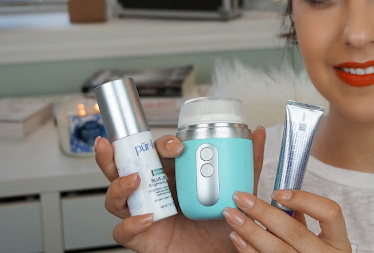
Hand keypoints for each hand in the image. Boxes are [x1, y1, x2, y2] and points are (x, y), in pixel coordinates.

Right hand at [94, 127, 265, 252]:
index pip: (158, 152)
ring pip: (116, 195)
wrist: (225, 252)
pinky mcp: (143, 237)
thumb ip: (249, 163)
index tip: (178, 145)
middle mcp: (156, 191)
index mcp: (175, 176)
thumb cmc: (226, 223)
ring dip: (118, 184)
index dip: (163, 144)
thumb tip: (258, 132)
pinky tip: (147, 218)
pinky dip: (130, 223)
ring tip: (134, 179)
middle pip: (126, 166)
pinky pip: (123, 230)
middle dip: (120, 152)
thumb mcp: (241, 190)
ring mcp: (146, 212)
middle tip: (131, 147)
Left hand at [223, 190, 351, 251]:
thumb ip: (303, 220)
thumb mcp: (320, 240)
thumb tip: (278, 198)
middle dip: (263, 212)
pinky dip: (247, 249)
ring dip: (249, 230)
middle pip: (294, 231)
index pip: (329, 213)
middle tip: (241, 198)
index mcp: (339, 243)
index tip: (277, 192)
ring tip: (232, 215)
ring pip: (276, 250)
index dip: (304, 199)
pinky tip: (237, 237)